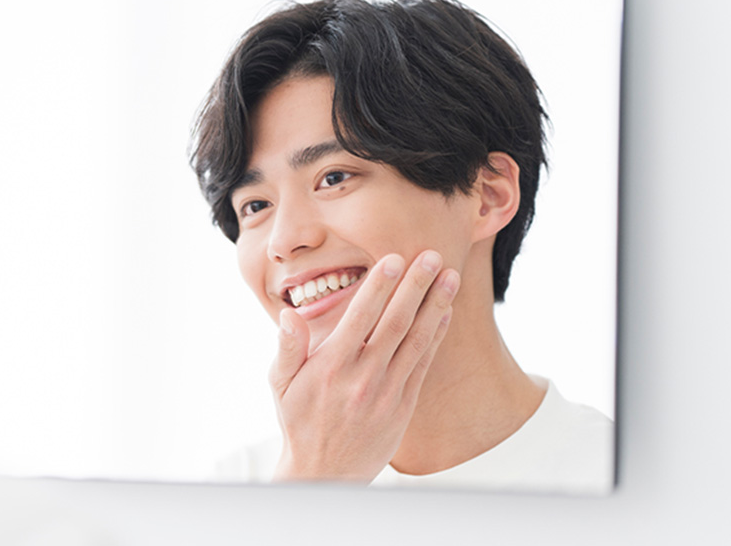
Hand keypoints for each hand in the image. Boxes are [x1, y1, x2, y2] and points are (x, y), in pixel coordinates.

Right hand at [269, 250, 458, 481]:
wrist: (325, 474)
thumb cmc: (299, 422)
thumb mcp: (281, 385)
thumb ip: (288, 347)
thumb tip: (289, 315)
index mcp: (330, 367)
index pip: (360, 318)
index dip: (379, 287)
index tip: (394, 259)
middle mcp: (362, 377)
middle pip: (395, 323)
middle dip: (416, 287)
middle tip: (432, 256)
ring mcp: (386, 392)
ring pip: (416, 341)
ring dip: (435, 306)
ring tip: (450, 278)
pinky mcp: (403, 406)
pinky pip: (423, 365)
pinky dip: (435, 337)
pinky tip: (445, 313)